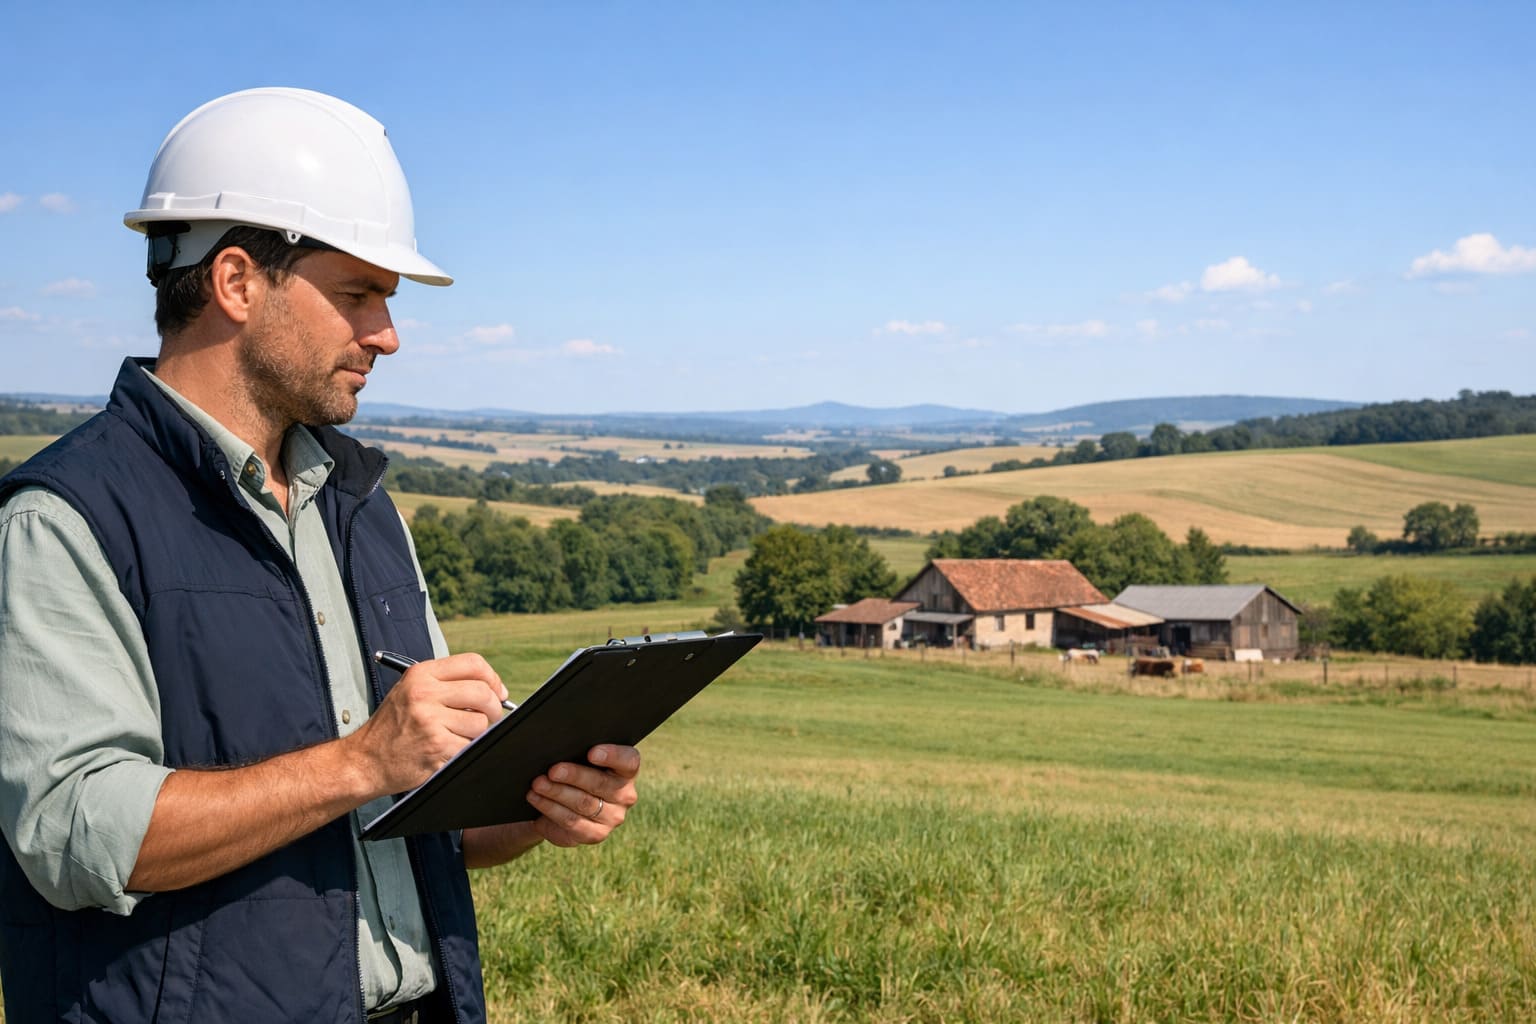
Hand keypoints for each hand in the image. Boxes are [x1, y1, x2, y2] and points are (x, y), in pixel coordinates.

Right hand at [349, 653, 508, 796]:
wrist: (366, 760)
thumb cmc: (393, 726)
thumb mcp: (411, 691)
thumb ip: (447, 684)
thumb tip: (493, 689)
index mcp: (421, 675)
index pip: (473, 663)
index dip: (493, 678)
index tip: (498, 691)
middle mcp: (424, 694)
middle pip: (482, 692)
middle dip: (494, 707)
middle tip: (489, 716)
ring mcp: (430, 721)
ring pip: (480, 722)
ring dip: (476, 732)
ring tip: (457, 734)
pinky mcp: (436, 746)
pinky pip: (469, 745)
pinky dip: (464, 750)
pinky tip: (446, 749)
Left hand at [526, 744, 640, 846]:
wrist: (566, 802)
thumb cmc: (576, 770)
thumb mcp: (580, 759)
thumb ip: (577, 752)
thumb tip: (556, 750)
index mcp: (627, 770)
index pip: (629, 761)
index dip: (612, 755)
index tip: (592, 752)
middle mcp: (625, 795)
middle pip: (601, 784)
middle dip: (574, 776)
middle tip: (552, 771)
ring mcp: (613, 817)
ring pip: (583, 804)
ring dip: (557, 793)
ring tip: (537, 785)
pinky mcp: (596, 834)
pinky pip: (572, 822)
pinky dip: (551, 809)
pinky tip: (537, 800)